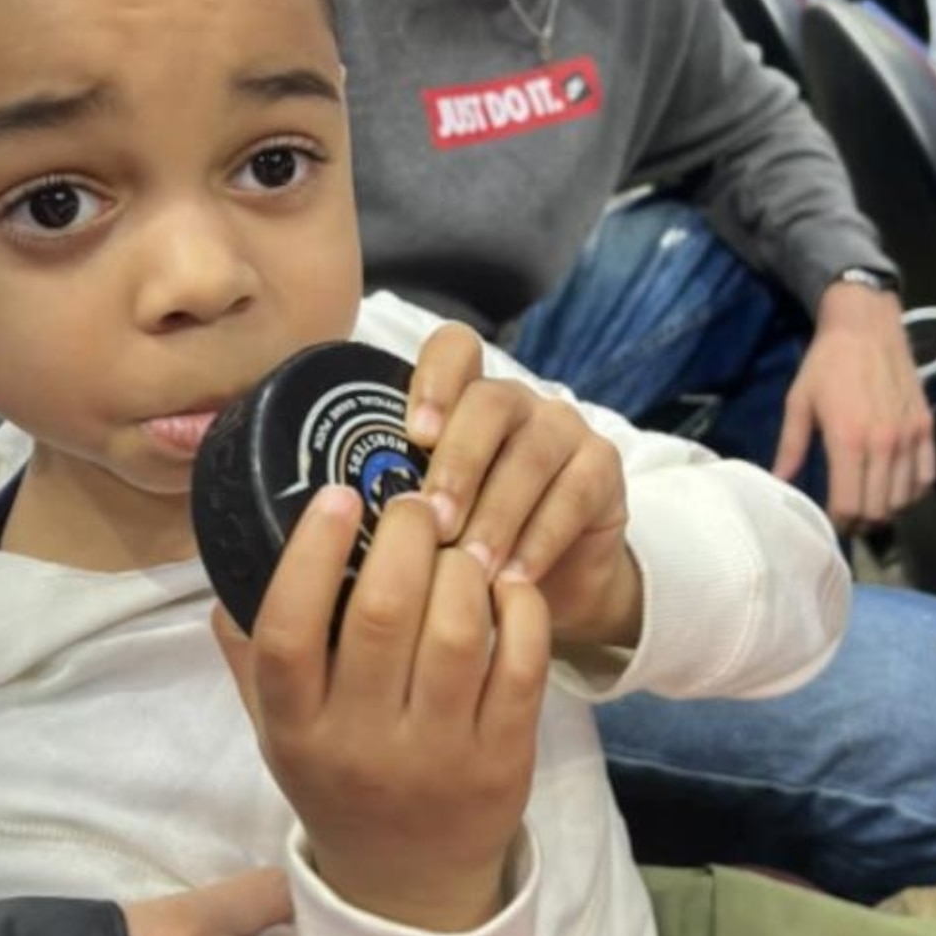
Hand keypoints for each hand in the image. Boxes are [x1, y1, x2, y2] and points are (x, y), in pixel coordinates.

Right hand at [210, 488, 546, 933]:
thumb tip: (229, 562)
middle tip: (415, 501)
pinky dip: (519, 606)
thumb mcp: (277, 732)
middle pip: (383, 615)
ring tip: (457, 541)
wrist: (408, 883)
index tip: (338, 495)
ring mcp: (438, 755)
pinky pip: (522, 662)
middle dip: (405, 536)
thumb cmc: (339, 779)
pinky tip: (503, 582)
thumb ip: (251, 654)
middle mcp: (363, 743)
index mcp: (296, 730)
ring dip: (461, 566)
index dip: (312, 555)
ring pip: (458, 630)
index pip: (289, 633)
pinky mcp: (504, 759)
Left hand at [404, 325, 637, 650]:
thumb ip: (393, 503)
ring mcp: (563, 428)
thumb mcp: (429, 521)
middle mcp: (514, 402)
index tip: (414, 434)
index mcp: (462, 399)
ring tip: (471, 566)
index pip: (454, 350)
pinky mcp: (603, 466)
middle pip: (488, 403)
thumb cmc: (469, 546)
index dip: (434, 379)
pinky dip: (540, 538)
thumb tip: (332, 519)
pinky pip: (573, 492)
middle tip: (434, 524)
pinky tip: (514, 578)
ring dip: (497, 513)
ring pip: (530, 452)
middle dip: (458, 465)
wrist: (552, 586)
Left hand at [774, 283, 935, 531]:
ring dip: (887, 510)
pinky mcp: (927, 427)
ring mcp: (910, 437)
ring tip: (869, 504)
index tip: (829, 523)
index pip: (849, 505)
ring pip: (905, 499)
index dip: (839, 523)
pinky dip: (913, 492)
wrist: (866, 324)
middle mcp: (884, 445)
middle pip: (878, 509)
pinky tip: (896, 488)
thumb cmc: (827, 362)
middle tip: (847, 518)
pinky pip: (927, 477)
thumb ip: (790, 447)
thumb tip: (777, 483)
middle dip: (861, 523)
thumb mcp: (799, 402)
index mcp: (848, 440)